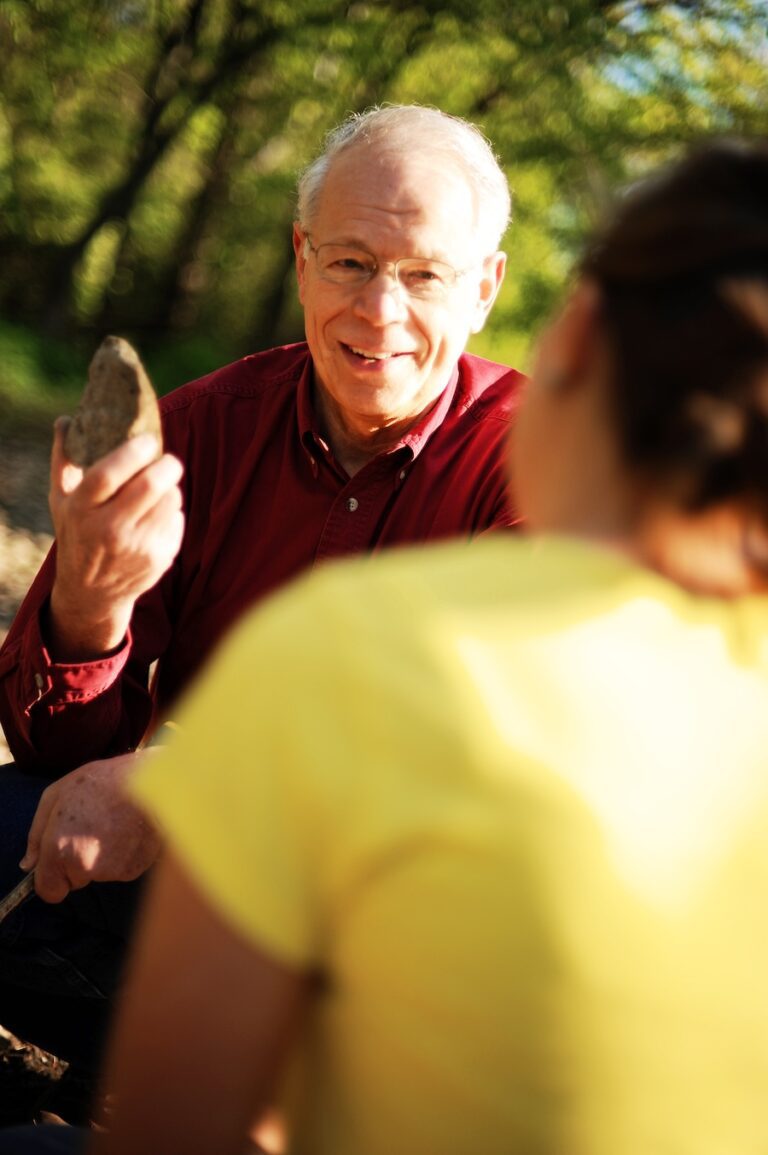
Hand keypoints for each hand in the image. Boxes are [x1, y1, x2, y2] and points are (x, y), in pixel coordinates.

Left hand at [20, 751, 161, 902]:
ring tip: (114, 823)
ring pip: (99, 873)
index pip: (49, 891)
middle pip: (76, 880)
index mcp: (60, 849)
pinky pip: (121, 869)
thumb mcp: (57, 794)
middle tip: (93, 828)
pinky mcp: (134, 870)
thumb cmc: (102, 782)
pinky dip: (123, 854)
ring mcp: (112, 871)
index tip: (61, 862)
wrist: (153, 782)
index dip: (53, 877)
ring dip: (103, 855)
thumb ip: (37, 833)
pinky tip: (128, 829)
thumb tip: (29, 864)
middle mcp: (85, 866)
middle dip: (80, 861)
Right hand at [47, 417, 184, 660]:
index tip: (148, 440)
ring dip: (170, 488)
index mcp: (81, 511)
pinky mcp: (159, 559)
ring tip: (160, 487)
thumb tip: (67, 420)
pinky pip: (177, 520)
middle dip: (166, 465)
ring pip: (169, 501)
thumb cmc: (76, 535)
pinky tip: (157, 515)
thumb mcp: (61, 501)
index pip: (108, 475)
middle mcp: (109, 531)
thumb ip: (64, 460)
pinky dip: (172, 511)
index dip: (132, 452)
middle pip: (149, 487)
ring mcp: (137, 547)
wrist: (91, 593)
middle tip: (168, 460)